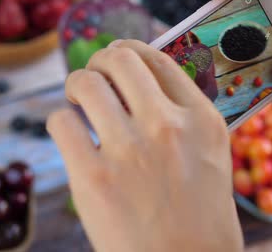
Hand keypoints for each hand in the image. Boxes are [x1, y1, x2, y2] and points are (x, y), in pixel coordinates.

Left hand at [47, 40, 242, 251]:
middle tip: (94, 75)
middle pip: (120, 59)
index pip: (159, 59)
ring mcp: (129, 150)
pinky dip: (61, 122)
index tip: (117, 57)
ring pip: (86, 83)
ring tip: (77, 101)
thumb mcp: (210, 159)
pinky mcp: (93, 177)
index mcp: (201, 119)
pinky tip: (70, 135)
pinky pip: (61, 122)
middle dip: (100, 61)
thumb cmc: (200, 221)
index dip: (131, 50)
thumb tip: (147, 85)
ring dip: (76, 85)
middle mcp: (167, 126)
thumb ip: (184, 119)